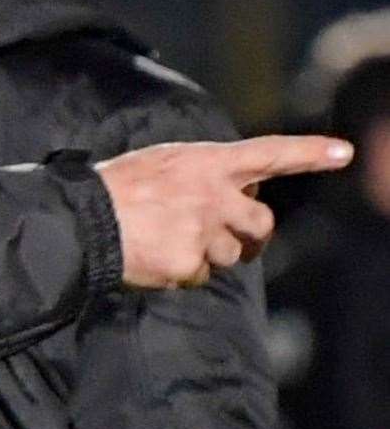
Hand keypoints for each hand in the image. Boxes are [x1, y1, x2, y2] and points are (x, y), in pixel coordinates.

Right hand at [96, 136, 351, 288]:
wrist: (82, 219)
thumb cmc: (120, 187)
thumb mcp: (164, 164)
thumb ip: (205, 176)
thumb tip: (239, 199)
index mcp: (206, 162)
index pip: (268, 153)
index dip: (309, 153)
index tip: (345, 152)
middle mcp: (212, 195)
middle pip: (262, 223)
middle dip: (252, 236)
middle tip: (234, 240)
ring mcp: (203, 231)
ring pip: (231, 255)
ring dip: (208, 253)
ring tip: (167, 240)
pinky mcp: (188, 263)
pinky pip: (200, 276)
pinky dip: (182, 271)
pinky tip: (154, 255)